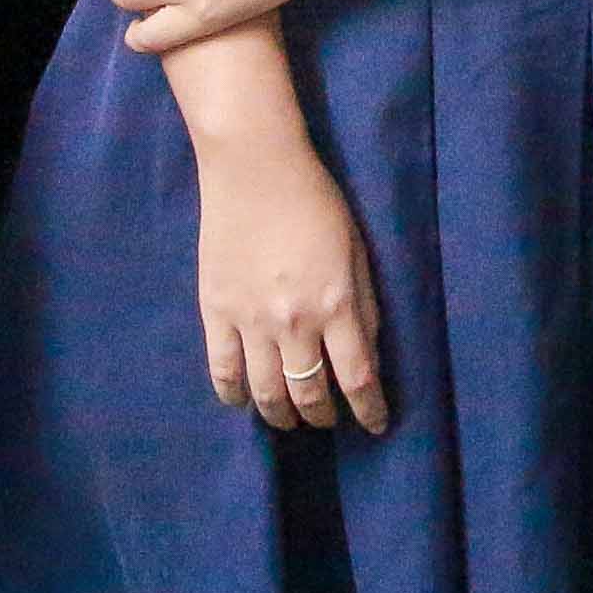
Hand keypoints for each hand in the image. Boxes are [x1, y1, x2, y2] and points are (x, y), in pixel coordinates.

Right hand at [196, 134, 391, 430]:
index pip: (358, 377)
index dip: (370, 409)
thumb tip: (368, 354)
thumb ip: (365, 304)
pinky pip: (223, 371)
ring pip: (266, 392)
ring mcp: (250, 320)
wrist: (255, 168)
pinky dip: (235, 396)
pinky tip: (244, 402)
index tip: (376, 425)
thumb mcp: (357, 249)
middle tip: (329, 420)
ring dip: (282, 414)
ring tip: (291, 418)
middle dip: (323, 416)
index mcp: (336, 303)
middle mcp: (293, 321)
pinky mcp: (215, 311)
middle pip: (309, 392)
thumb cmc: (315, 201)